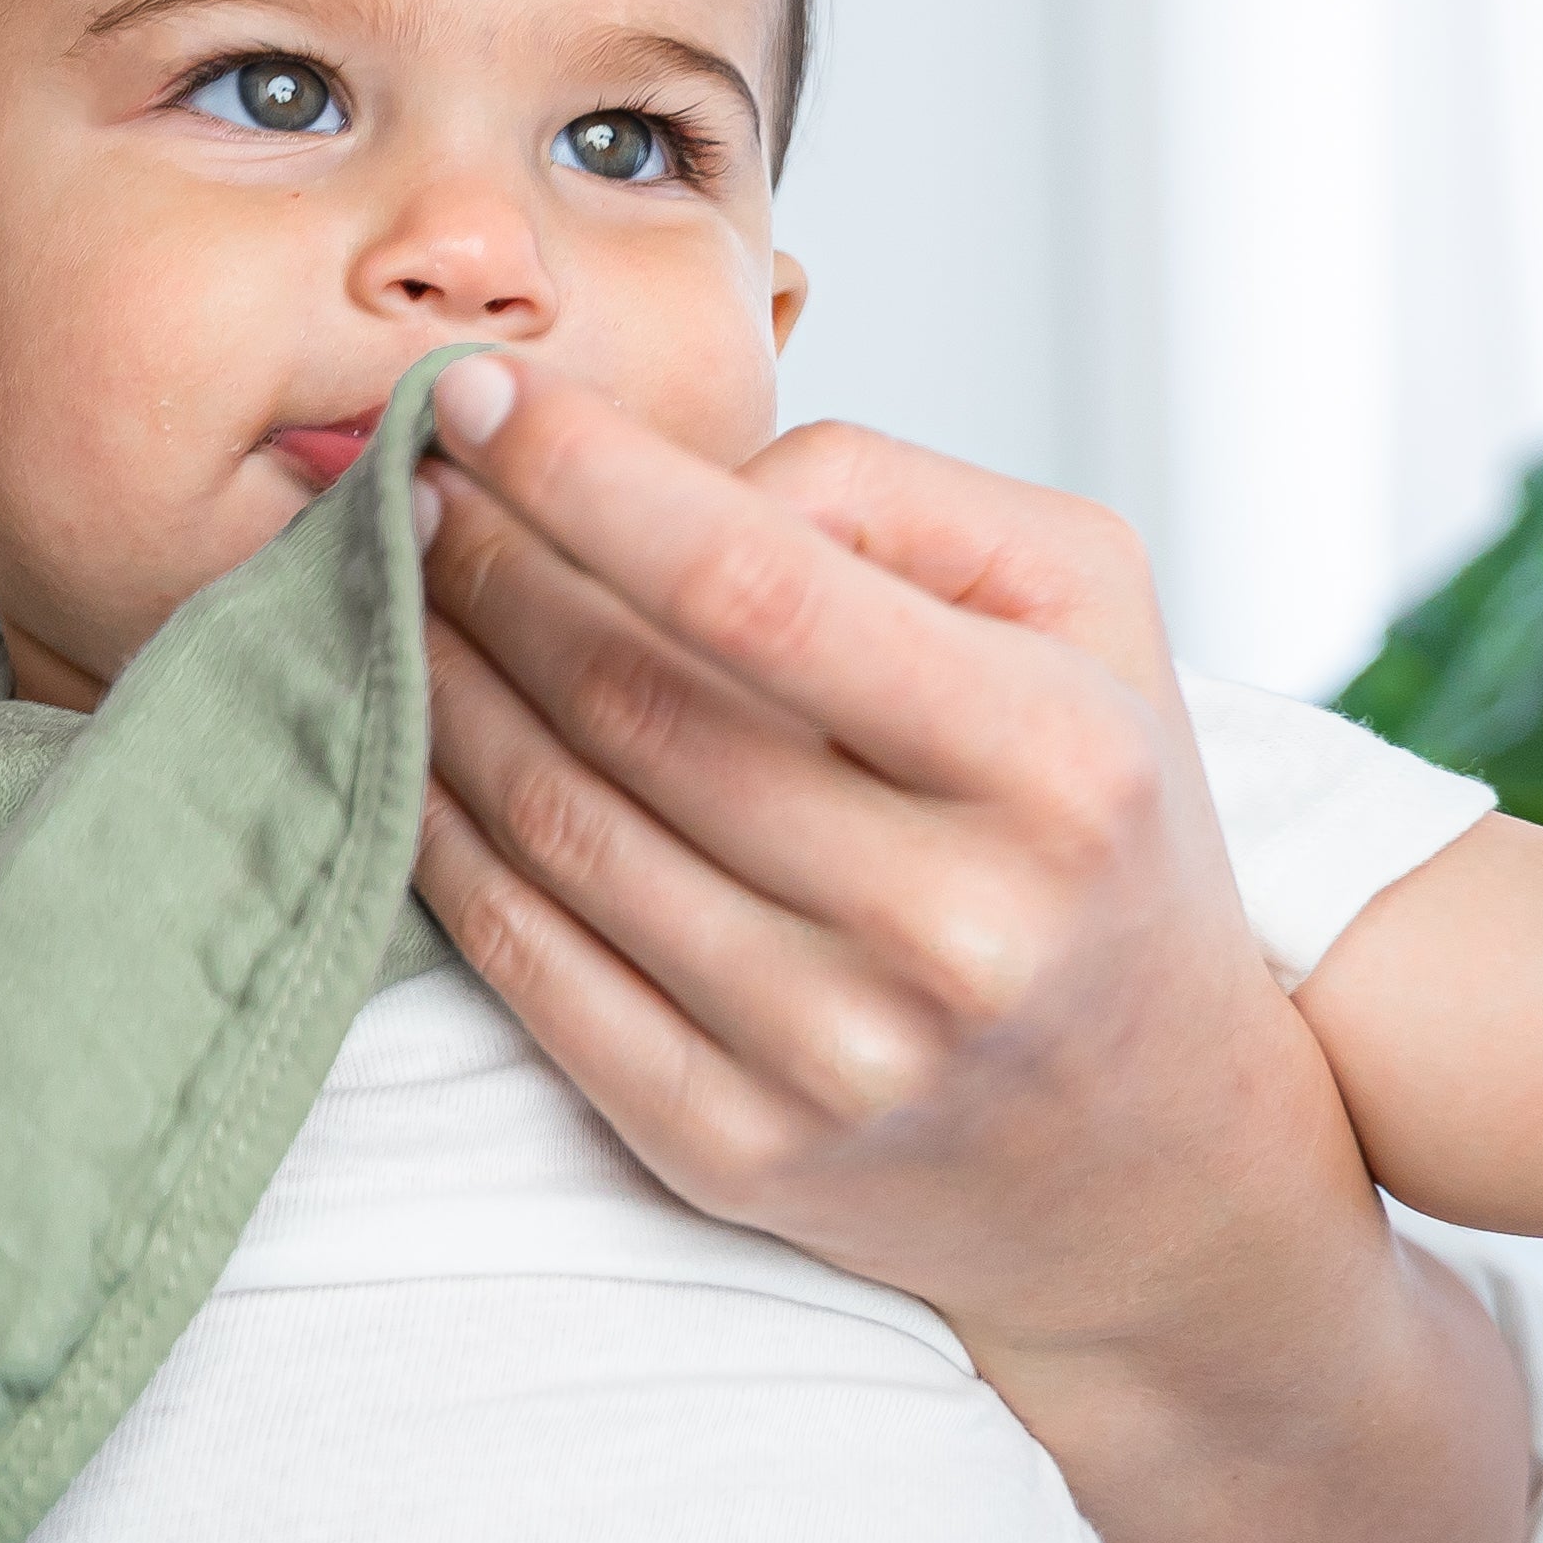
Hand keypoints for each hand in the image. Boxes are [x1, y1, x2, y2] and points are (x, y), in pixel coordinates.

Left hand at [406, 358, 1331, 1350]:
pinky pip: (524, 963)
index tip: (467, 392)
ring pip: (554, 827)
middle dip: (483, 571)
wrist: (1151, 1150)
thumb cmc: (1093, 818)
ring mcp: (832, 1054)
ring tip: (391, 587)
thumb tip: (661, 477)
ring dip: (433, 685)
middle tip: (406, 485)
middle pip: (627, 704)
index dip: (582, 478)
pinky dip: (434, 833)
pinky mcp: (728, 1147)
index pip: (755, 588)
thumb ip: (884, 494)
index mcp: (1054, 762)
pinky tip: (403, 740)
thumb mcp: (1079, 606)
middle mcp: (952, 924)